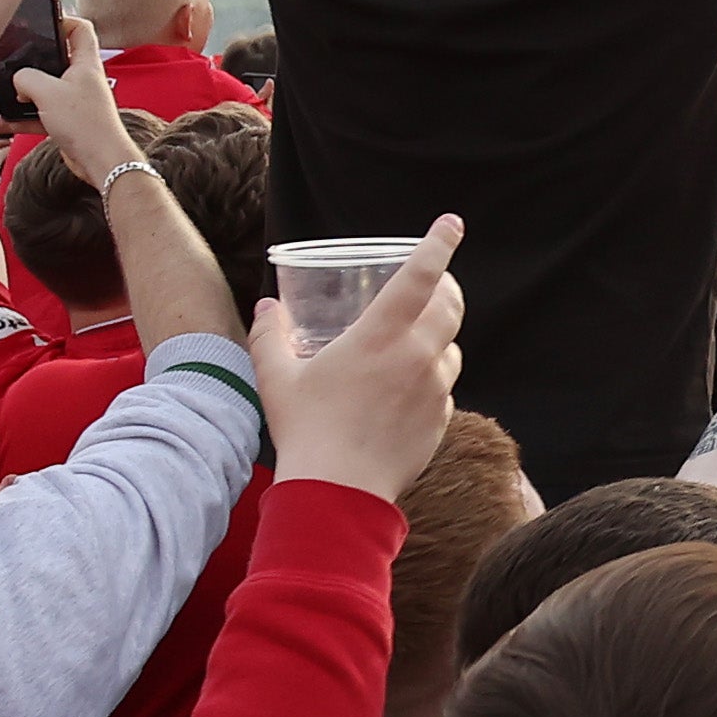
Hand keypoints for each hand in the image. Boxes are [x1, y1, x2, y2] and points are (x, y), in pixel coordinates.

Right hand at [15, 11, 142, 180]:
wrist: (100, 163)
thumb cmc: (85, 124)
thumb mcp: (48, 92)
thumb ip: (26, 78)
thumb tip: (17, 79)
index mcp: (84, 63)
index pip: (79, 30)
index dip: (62, 21)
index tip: (38, 23)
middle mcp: (79, 80)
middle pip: (47, 62)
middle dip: (18, 65)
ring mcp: (71, 102)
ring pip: (35, 92)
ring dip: (9, 95)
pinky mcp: (64, 123)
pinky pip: (34, 116)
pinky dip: (14, 119)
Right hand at [251, 214, 464, 499]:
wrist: (338, 492)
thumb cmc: (305, 430)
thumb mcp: (276, 377)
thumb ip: (270, 335)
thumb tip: (266, 307)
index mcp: (381, 336)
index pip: (420, 275)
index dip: (438, 244)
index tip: (451, 224)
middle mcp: (417, 356)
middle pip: (450, 306)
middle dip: (446, 287)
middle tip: (433, 283)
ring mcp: (434, 389)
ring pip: (450, 348)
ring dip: (437, 338)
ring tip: (410, 344)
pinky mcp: (441, 419)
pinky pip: (444, 388)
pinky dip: (431, 380)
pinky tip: (405, 391)